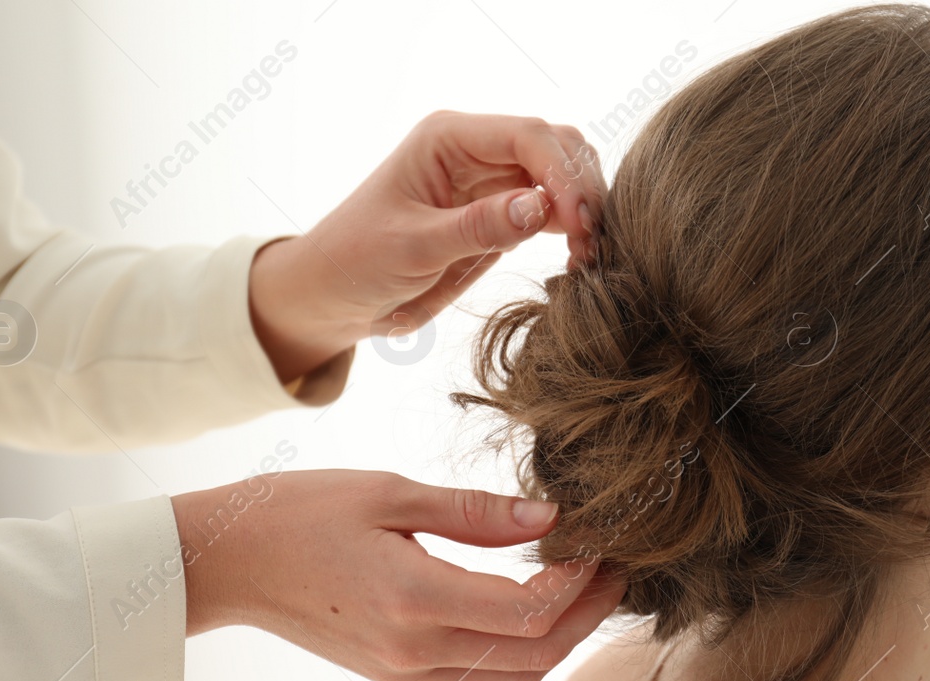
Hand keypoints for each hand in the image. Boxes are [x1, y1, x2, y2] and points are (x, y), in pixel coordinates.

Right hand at [173, 469, 625, 680]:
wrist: (228, 562)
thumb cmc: (300, 511)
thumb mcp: (391, 492)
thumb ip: (477, 512)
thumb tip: (551, 515)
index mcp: (414, 600)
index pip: (530, 612)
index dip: (581, 584)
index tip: (602, 543)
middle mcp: (415, 651)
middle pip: (536, 655)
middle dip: (588, 616)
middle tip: (616, 569)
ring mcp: (406, 672)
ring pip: (515, 677)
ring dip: (562, 640)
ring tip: (588, 588)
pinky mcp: (398, 676)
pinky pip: (482, 677)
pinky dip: (523, 650)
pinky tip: (536, 606)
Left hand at [248, 110, 606, 380]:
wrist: (335, 296)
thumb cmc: (357, 262)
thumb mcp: (412, 248)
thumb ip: (477, 227)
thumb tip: (541, 207)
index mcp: (449, 138)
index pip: (527, 136)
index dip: (563, 174)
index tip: (580, 222)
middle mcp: (477, 150)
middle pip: (555, 147)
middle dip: (582, 188)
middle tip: (594, 243)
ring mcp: (493, 181)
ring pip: (562, 176)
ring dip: (585, 209)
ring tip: (591, 255)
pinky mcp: (503, 215)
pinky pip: (553, 209)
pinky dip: (574, 229)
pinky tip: (579, 259)